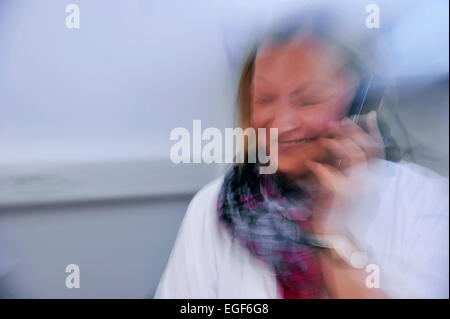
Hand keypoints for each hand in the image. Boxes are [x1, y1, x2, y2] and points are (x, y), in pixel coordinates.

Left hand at [305, 111, 384, 233]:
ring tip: (326, 139)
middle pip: (368, 148)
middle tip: (338, 122)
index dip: (374, 131)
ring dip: (340, 144)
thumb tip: (335, 145)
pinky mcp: (343, 196)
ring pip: (355, 157)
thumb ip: (343, 167)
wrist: (336, 237)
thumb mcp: (343, 186)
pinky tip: (313, 166)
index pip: (378, 149)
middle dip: (353, 131)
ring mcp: (358, 188)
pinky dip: (321, 169)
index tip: (369, 115)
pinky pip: (333, 175)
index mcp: (370, 178)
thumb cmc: (336, 211)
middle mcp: (369, 181)